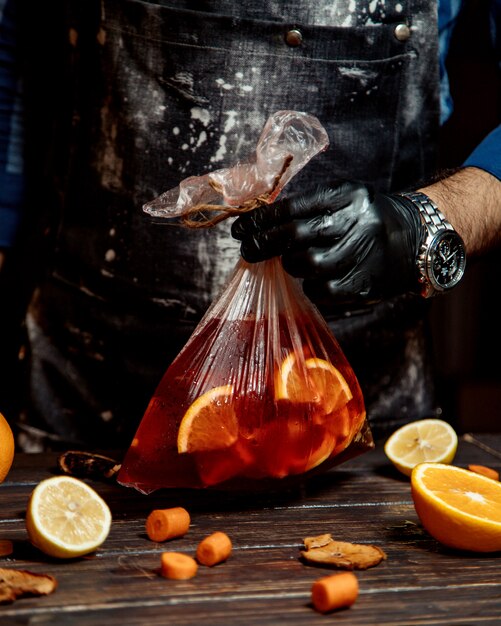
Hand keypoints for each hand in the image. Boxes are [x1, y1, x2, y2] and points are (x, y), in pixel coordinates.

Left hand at [231, 181, 423, 307]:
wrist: (417, 239)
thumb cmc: (367, 219)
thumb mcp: (344, 200)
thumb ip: (308, 208)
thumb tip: (260, 224)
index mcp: (348, 195)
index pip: (293, 207)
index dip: (261, 220)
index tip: (241, 228)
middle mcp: (357, 221)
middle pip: (296, 235)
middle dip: (263, 244)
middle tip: (246, 250)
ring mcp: (363, 254)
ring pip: (307, 265)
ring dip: (290, 265)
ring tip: (290, 261)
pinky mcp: (365, 283)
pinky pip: (322, 289)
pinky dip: (311, 286)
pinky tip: (313, 279)